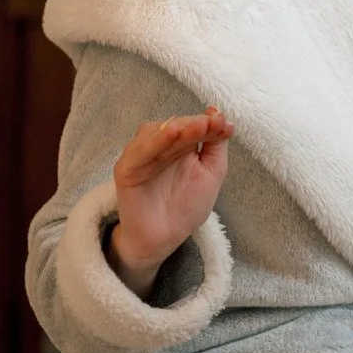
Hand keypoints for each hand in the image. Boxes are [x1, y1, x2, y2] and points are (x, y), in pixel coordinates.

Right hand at [109, 106, 234, 295]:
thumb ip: (216, 145)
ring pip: (157, 133)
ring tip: (197, 126)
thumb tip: (218, 114)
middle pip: (177, 126)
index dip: (210, 124)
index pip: (194, 126)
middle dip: (196, 124)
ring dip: (178, 128)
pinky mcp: (127, 169)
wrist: (165, 238)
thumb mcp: (211, 172)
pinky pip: (139, 152)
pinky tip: (171, 133)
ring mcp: (142, 155)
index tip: (225, 125)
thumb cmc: (187, 207)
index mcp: (181, 144)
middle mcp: (160, 145)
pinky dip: (155, 141)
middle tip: (213, 123)